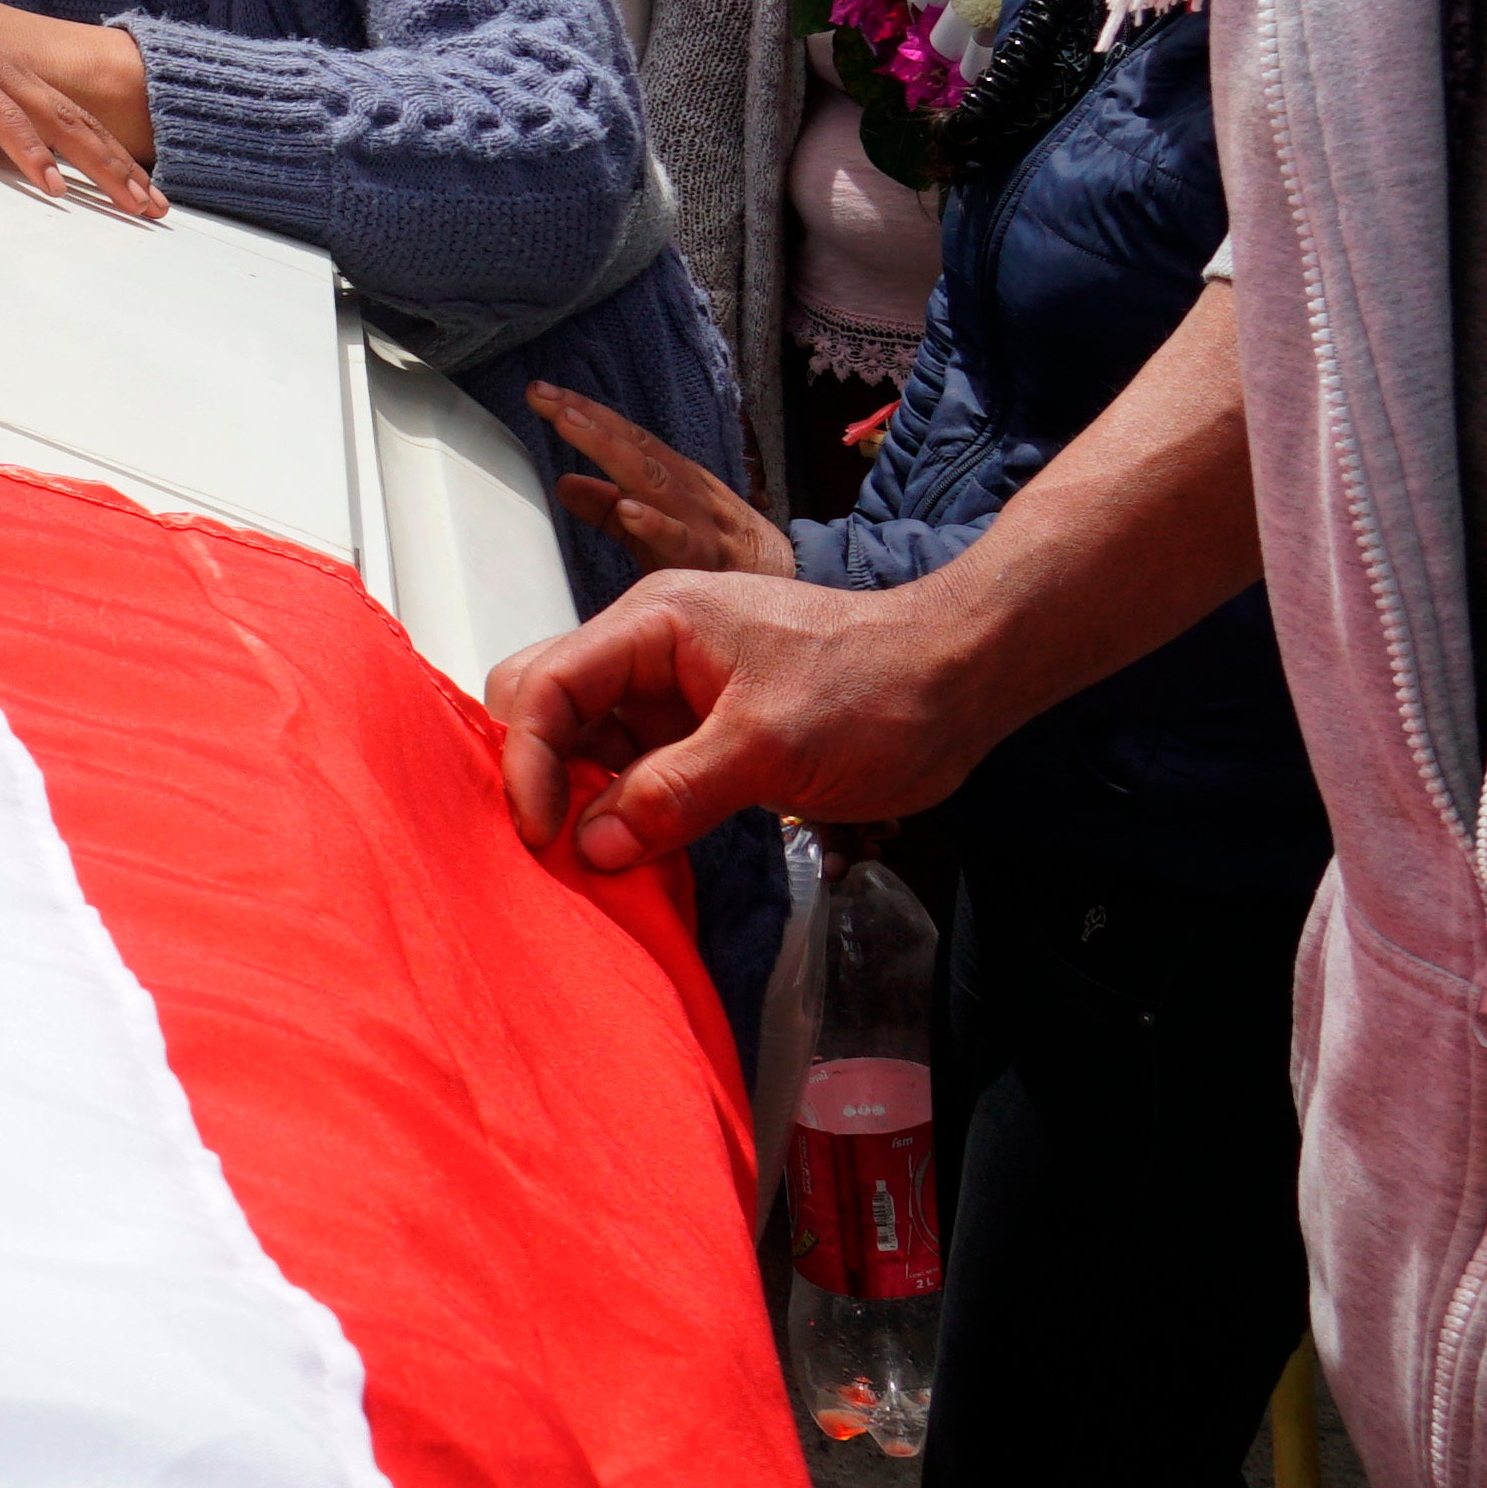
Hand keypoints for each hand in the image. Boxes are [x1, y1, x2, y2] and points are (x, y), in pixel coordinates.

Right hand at [0, 0, 158, 214]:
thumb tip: (3, 155)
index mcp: (20, 83)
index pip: (81, 125)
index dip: (116, 160)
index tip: (145, 195)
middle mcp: (20, 78)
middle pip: (85, 129)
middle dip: (125, 170)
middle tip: (156, 210)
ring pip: (61, 126)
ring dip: (99, 166)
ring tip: (128, 202)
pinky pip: (7, 122)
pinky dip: (33, 154)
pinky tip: (54, 185)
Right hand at [484, 564, 1003, 879]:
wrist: (958, 683)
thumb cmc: (875, 691)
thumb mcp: (770, 745)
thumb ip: (673, 793)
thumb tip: (590, 848)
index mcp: (653, 624)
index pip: (547, 683)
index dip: (528, 759)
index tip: (539, 836)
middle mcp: (647, 649)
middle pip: (546, 704)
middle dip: (538, 773)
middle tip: (554, 849)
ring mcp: (671, 690)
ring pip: (585, 742)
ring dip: (578, 800)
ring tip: (588, 864)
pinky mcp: (699, 732)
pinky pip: (632, 770)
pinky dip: (620, 812)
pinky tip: (631, 855)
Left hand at [527, 376, 791, 579]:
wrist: (795, 585)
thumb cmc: (720, 554)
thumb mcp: (659, 526)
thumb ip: (609, 509)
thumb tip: (562, 484)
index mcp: (675, 479)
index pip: (626, 438)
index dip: (585, 414)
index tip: (541, 392)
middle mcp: (688, 491)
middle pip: (636, 449)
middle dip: (591, 421)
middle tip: (548, 399)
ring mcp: (702, 522)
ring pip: (656, 482)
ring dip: (613, 452)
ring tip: (572, 427)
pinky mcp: (713, 561)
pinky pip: (682, 542)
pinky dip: (655, 525)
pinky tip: (629, 511)